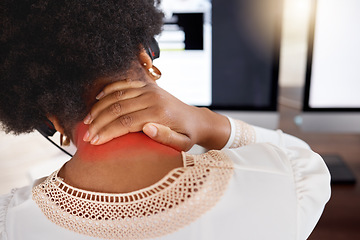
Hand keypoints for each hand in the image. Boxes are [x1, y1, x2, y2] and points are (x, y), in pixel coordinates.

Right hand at [82, 79, 229, 150]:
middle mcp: (152, 97)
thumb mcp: (182, 143)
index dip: (107, 132)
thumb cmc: (187, 135)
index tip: (93, 142)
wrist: (196, 119)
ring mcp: (149, 89)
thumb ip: (166, 137)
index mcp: (159, 113)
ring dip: (99, 108)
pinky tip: (97, 100)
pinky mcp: (147, 86)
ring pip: (117, 96)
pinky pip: (123, 85)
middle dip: (99, 123)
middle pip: (117, 109)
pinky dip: (108, 91)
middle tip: (86, 136)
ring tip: (87, 121)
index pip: (126, 122)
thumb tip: (147, 128)